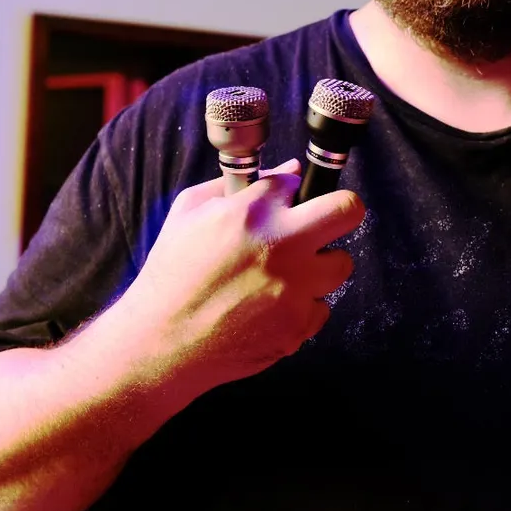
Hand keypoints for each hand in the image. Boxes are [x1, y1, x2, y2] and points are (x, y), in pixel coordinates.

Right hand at [121, 159, 364, 388]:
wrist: (161, 342)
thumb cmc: (171, 274)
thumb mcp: (189, 213)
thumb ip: (239, 184)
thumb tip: (289, 169)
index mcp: (252, 213)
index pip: (297, 180)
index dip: (292, 191)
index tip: (290, 201)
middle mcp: (282, 246)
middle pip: (348, 211)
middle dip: (341, 211)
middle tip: (323, 224)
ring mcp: (295, 289)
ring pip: (340, 264)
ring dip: (319, 266)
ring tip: (286, 275)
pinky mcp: (299, 325)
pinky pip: (321, 307)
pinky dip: (303, 307)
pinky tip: (272, 308)